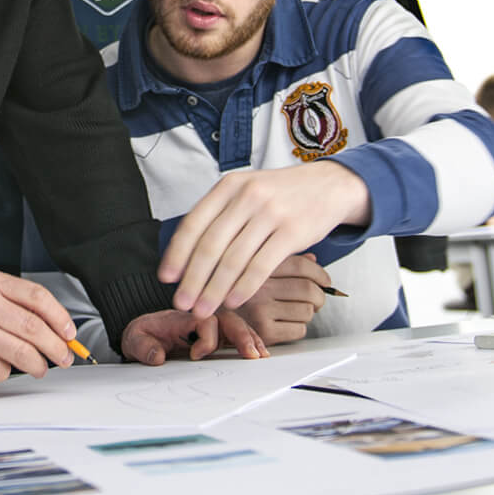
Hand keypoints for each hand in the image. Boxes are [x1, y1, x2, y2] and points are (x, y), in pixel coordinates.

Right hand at [0, 269, 76, 380]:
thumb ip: (18, 302)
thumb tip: (56, 327)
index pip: (38, 297)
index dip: (59, 316)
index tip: (69, 332)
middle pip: (34, 327)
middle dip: (56, 346)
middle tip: (65, 356)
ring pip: (22, 352)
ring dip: (39, 364)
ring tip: (41, 367)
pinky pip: (0, 370)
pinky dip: (7, 372)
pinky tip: (2, 365)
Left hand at [120, 309, 268, 364]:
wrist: (145, 333)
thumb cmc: (143, 334)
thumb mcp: (134, 339)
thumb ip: (143, 347)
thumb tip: (157, 357)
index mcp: (184, 316)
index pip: (205, 320)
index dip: (206, 338)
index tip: (195, 357)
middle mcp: (202, 317)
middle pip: (228, 318)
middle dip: (241, 335)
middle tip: (251, 354)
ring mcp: (212, 324)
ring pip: (237, 325)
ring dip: (251, 338)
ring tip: (261, 356)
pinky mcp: (218, 334)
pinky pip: (238, 334)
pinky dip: (250, 341)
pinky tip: (260, 353)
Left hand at [158, 162, 369, 318]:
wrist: (327, 185)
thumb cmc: (281, 194)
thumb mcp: (246, 190)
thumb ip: (220, 214)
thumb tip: (186, 253)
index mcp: (229, 185)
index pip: (194, 223)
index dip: (177, 253)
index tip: (166, 278)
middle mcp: (247, 196)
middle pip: (210, 245)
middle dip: (192, 280)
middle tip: (182, 303)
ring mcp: (270, 213)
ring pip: (233, 260)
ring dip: (214, 290)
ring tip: (204, 309)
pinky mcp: (292, 232)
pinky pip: (260, 266)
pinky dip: (243, 288)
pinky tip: (234, 301)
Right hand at [236, 254, 329, 343]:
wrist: (208, 314)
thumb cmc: (234, 291)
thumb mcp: (253, 267)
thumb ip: (283, 261)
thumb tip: (312, 260)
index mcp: (258, 264)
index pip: (300, 266)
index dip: (319, 273)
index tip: (325, 280)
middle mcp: (259, 286)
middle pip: (308, 289)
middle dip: (320, 296)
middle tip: (317, 299)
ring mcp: (260, 309)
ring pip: (306, 311)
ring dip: (307, 312)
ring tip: (296, 310)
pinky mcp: (263, 332)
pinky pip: (299, 329)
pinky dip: (299, 327)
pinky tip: (286, 323)